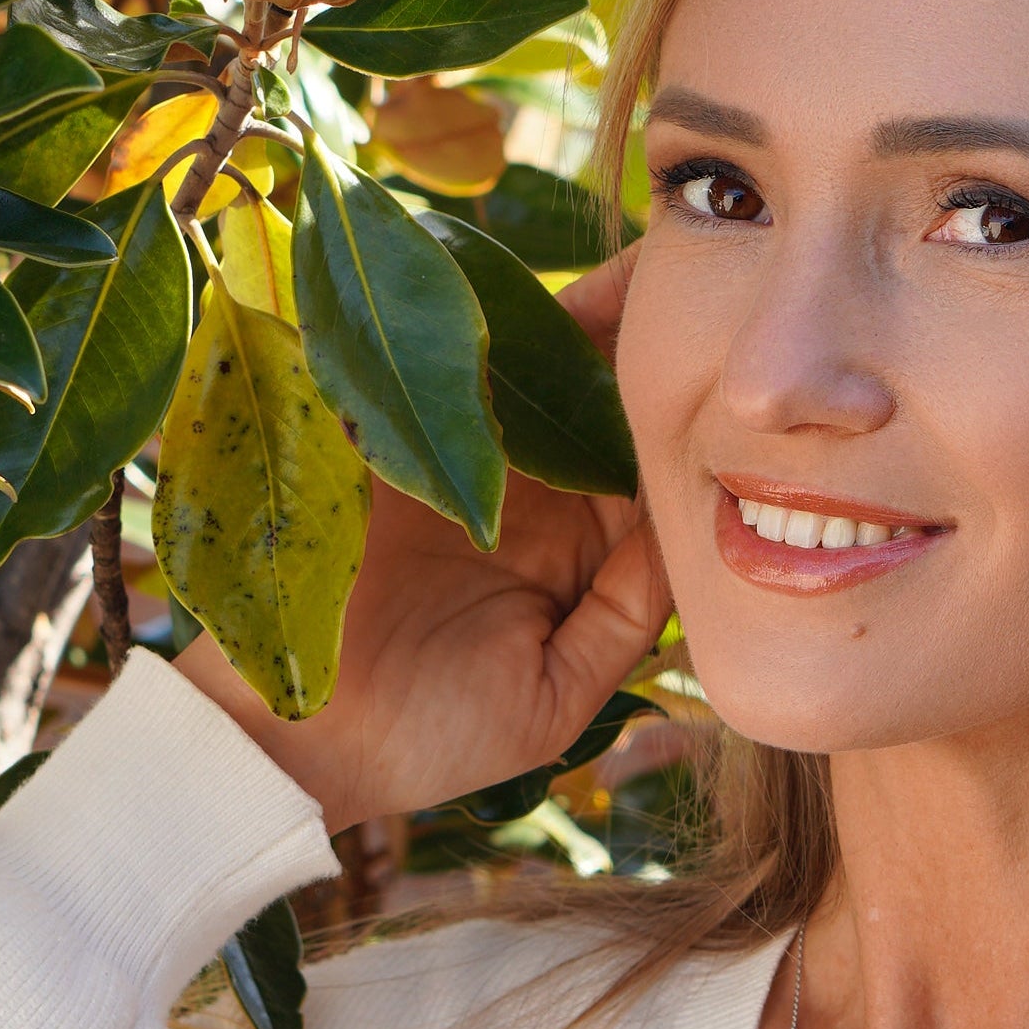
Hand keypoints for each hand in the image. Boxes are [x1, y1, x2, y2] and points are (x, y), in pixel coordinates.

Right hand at [175, 246, 670, 834]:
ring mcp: (443, 460)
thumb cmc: (433, 740)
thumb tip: (688, 530)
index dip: (681, 412)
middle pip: (584, 399)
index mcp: (566, 543)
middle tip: (680, 281)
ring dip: (559, 328)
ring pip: (516, 375)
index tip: (727, 362)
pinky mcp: (372, 444)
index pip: (637, 459)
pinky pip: (428, 378)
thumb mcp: (555, 693)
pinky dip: (464, 341)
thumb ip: (623, 616)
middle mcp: (514, 489)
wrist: (300, 749)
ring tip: (618, 279)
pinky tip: (513, 303)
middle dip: (629, 343)